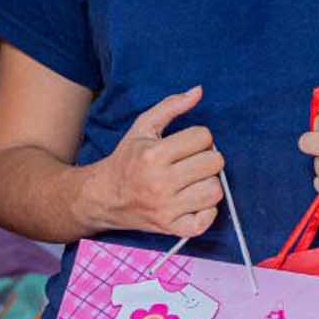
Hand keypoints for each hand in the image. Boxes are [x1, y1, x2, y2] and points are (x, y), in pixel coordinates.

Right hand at [86, 86, 224, 237]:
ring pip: (214, 190)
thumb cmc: (127, 160)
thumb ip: (171, 106)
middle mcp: (160, 182)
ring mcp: (166, 208)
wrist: (104, 197)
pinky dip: (207, 212)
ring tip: (193, 181)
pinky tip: (195, 201)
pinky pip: (206, 221)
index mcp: (154, 154)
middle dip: (206, 158)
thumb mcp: (143, 127)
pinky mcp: (171, 228)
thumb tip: (199, 91)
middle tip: (191, 162)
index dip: (198, 137)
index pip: (203, 137)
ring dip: (208, 183)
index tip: (186, 145)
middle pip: (214, 162)